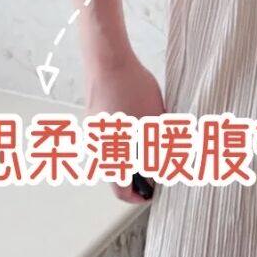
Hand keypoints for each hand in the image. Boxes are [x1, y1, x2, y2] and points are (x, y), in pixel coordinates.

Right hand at [85, 48, 165, 204]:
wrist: (108, 60)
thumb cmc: (131, 89)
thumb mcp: (155, 121)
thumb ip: (159, 149)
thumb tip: (164, 168)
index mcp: (112, 154)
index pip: (121, 191)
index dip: (138, 196)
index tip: (152, 192)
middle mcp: (97, 148)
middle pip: (118, 170)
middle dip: (139, 168)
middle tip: (158, 158)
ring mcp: (93, 130)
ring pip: (115, 149)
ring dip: (132, 148)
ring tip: (152, 130)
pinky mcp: (92, 115)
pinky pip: (109, 132)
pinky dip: (124, 132)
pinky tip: (138, 113)